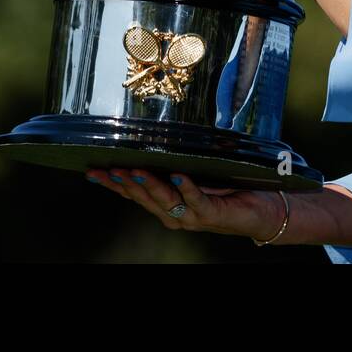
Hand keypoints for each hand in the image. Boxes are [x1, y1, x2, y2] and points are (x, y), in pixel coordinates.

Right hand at [85, 167, 285, 239]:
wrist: (260, 210)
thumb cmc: (227, 188)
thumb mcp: (197, 173)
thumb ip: (177, 162)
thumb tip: (156, 134)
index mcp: (165, 204)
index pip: (132, 194)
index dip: (111, 183)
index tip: (90, 170)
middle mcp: (173, 214)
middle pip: (142, 198)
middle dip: (123, 183)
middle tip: (105, 168)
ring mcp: (191, 216)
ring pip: (164, 200)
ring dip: (149, 185)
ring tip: (134, 170)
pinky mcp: (212, 214)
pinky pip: (197, 201)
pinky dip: (187, 188)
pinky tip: (178, 176)